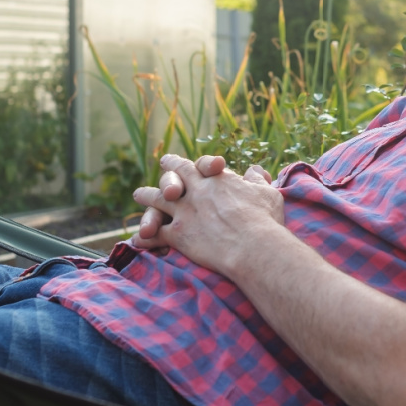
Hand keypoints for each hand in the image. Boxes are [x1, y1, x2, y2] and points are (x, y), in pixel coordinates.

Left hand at [131, 155, 282, 272]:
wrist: (253, 246)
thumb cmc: (264, 220)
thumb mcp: (267, 193)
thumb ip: (257, 180)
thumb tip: (255, 170)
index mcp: (217, 180)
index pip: (198, 165)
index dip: (188, 163)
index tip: (181, 159)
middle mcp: (197, 191)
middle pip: (175, 175)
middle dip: (168, 170)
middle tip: (161, 164)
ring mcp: (185, 212)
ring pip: (158, 201)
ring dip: (146, 196)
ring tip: (138, 194)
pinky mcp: (178, 235)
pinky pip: (157, 233)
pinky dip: (146, 236)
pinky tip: (138, 240)